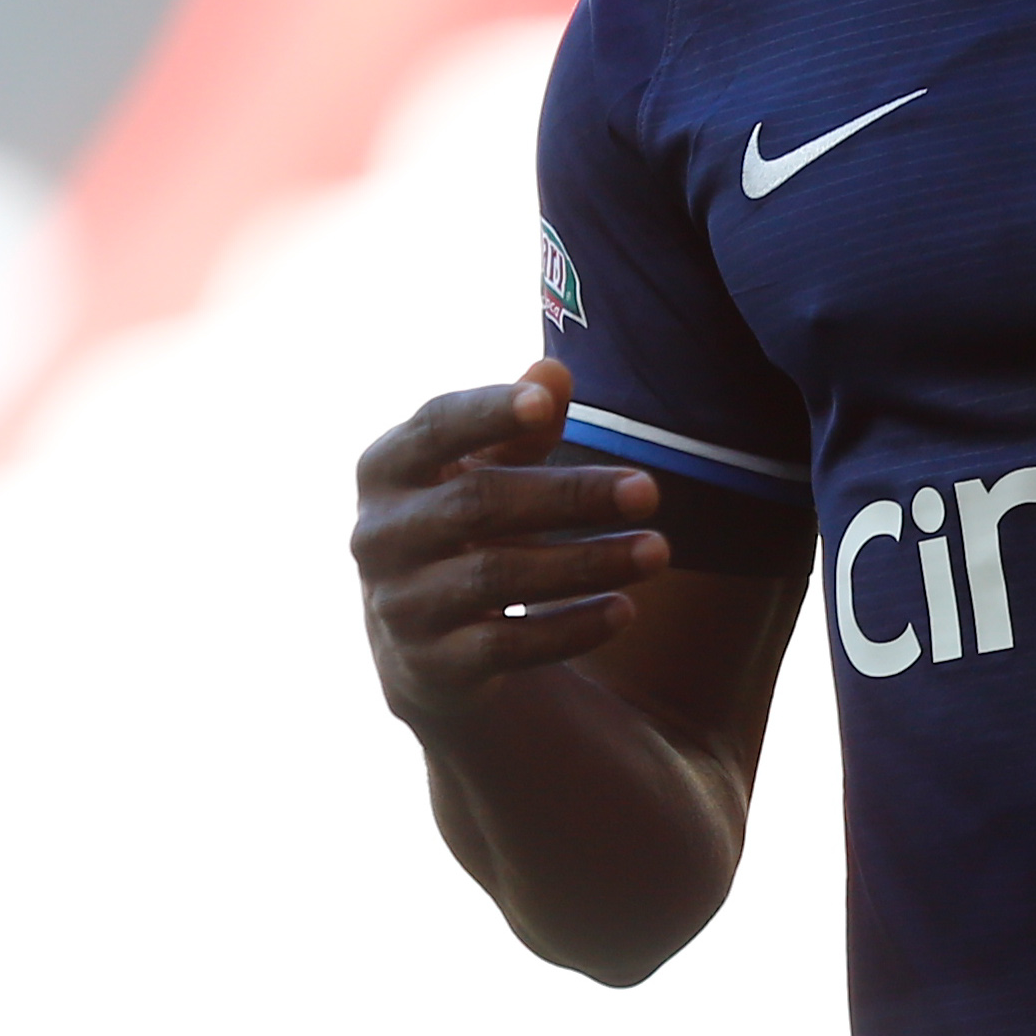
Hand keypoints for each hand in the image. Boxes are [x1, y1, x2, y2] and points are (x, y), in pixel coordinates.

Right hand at [352, 361, 671, 733]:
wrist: (421, 638)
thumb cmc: (463, 523)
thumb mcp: (484, 468)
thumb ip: (520, 426)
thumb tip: (555, 371)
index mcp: (387, 468)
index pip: (433, 426)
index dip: (486, 412)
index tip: (545, 403)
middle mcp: (379, 535)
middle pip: (478, 504)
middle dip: (569, 496)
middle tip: (648, 490)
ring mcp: (399, 603)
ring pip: (497, 578)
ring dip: (586, 563)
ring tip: (656, 551)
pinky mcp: (431, 664)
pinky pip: (506, 645)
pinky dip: (569, 628)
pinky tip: (625, 609)